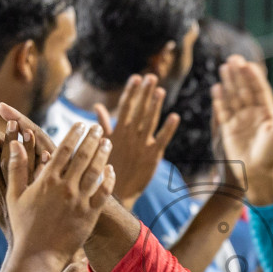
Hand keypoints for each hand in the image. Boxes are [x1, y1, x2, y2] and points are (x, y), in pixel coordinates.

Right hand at [0, 107, 116, 261]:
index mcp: (47, 181)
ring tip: (107, 142)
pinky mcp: (90, 215)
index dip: (74, 134)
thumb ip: (16, 168)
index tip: (80, 125)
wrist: (38, 256)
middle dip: (92, 138)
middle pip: (83, 156)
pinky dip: (109, 179)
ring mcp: (79, 201)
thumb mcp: (14, 196)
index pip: (63, 150)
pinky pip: (104, 192)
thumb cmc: (23, 226)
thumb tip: (14, 143)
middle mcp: (65, 188)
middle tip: (97, 128)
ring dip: (103, 154)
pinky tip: (111, 169)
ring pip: (96, 171)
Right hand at [94, 74, 178, 206]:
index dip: (131, 92)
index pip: (125, 107)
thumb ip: (103, 124)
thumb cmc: (107, 168)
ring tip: (161, 90)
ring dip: (155, 105)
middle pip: (139, 110)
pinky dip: (168, 129)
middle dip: (145, 93)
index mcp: (118, 132)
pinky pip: (162, 140)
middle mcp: (130, 136)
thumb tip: (97, 106)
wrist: (115, 194)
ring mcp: (141, 146)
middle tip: (152, 77)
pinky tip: (175, 116)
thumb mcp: (102, 143)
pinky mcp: (152, 157)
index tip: (136, 77)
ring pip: (149, 121)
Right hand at [213, 56, 272, 206]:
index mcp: (268, 112)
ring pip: (233, 97)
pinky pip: (223, 111)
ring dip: (229, 83)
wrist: (257, 175)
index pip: (259, 89)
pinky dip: (219, 100)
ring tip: (223, 68)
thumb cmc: (272, 155)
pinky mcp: (228, 129)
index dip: (254, 77)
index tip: (248, 64)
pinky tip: (216, 88)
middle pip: (245, 89)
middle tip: (233, 59)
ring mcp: (240, 120)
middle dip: (239, 75)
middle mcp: (253, 114)